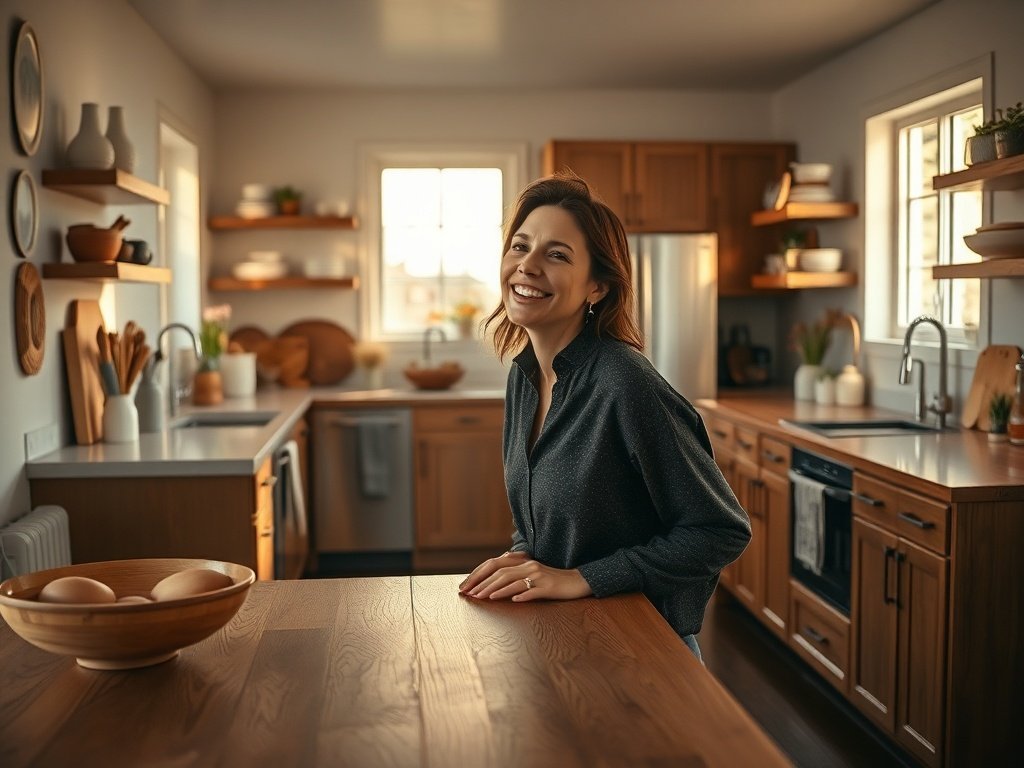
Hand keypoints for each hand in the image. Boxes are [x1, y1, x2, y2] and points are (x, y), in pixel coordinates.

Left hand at [460, 553, 591, 602]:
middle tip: (468, 594)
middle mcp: (528, 566)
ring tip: (482, 597)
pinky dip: (520, 595)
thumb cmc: (552, 581)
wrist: (577, 581)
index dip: (478, 574)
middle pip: (499, 572)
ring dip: (494, 589)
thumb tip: (491, 585)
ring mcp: (538, 576)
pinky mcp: (548, 587)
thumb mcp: (531, 575)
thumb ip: (514, 576)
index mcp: (522, 562)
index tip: (465, 586)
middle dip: (481, 582)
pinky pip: (532, 590)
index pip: (494, 565)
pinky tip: (511, 600)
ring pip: (512, 580)